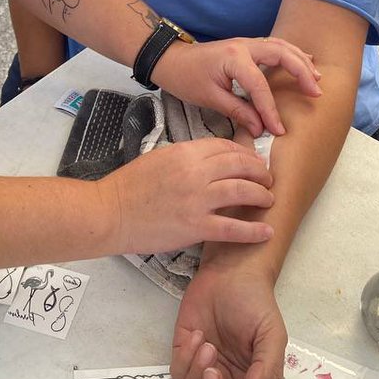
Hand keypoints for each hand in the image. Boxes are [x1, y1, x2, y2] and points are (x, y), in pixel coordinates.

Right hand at [99, 137, 273, 254]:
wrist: (110, 212)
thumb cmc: (129, 186)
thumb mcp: (159, 158)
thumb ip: (187, 158)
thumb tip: (211, 162)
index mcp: (185, 153)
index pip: (226, 147)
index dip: (245, 153)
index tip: (252, 160)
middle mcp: (196, 173)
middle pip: (240, 166)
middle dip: (260, 171)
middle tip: (267, 179)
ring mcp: (197, 200)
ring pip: (243, 192)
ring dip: (261, 195)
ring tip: (268, 200)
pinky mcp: (195, 227)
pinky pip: (233, 228)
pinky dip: (253, 230)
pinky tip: (266, 231)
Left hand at [152, 36, 321, 136]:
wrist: (171, 60)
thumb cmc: (186, 78)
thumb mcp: (210, 98)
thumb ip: (238, 111)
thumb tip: (260, 128)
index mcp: (234, 58)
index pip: (261, 86)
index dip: (271, 110)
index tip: (279, 130)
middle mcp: (244, 46)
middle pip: (282, 54)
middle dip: (301, 73)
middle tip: (316, 93)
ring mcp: (246, 43)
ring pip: (281, 46)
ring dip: (300, 60)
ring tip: (315, 78)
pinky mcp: (246, 46)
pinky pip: (274, 46)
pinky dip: (291, 54)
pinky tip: (303, 62)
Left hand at [171, 259, 286, 378]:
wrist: (229, 274)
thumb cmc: (255, 304)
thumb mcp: (272, 334)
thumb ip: (266, 370)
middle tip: (214, 373)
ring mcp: (204, 377)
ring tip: (208, 346)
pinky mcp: (183, 359)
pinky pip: (177, 377)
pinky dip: (185, 359)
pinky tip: (199, 335)